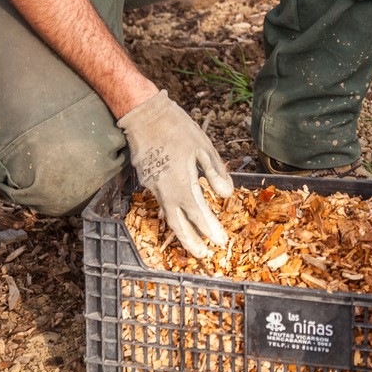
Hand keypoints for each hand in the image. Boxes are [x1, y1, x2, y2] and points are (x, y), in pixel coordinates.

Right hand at [118, 90, 233, 257]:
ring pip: (168, 214)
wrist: (144, 115)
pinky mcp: (146, 179)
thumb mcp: (204, 148)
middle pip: (179, 225)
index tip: (222, 243)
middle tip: (204, 255)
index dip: (211, 231)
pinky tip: (178, 213)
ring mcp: (152, 187)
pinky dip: (171, 211)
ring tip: (193, 241)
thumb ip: (215, 173)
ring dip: (181, 230)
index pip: (199, 215)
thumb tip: (227, 195)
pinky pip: (160, 201)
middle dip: (192, 243)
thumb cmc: (178, 128)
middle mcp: (165, 191)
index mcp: (183, 185)